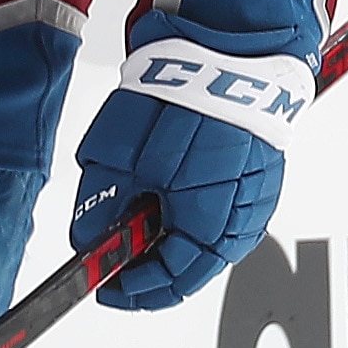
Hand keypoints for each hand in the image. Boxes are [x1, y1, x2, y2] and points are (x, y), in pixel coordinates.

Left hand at [69, 89, 285, 310]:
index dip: (130, 288)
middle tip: (118, 265)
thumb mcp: (119, 159)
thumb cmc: (181, 104)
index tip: (104, 285)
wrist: (225, 59)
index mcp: (207, 230)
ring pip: (209, 246)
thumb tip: (87, 241)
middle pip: (190, 270)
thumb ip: (101, 208)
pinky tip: (170, 207)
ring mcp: (254, 204)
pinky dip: (194, 221)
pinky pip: (225, 218)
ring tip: (138, 233)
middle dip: (150, 271)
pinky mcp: (260, 181)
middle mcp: (239, 226)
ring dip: (173, 246)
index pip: (166, 282)